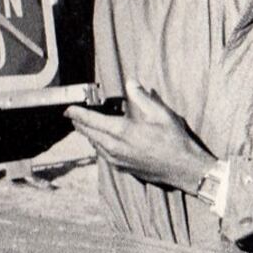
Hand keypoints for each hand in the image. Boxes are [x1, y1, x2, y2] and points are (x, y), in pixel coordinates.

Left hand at [65, 82, 216, 191]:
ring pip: (95, 145)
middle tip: (72, 115)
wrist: (185, 170)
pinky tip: (101, 140)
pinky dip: (98, 145)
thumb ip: (142, 98)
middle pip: (89, 134)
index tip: (68, 108)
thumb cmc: (175, 140)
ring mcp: (117, 160)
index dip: (77, 114)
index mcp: (122, 131)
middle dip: (79, 123)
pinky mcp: (122, 168)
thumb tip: (130, 82)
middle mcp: (114, 147)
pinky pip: (103, 154)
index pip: (91, 121)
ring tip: (85, 125)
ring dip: (88, 134)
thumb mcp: (161, 114)